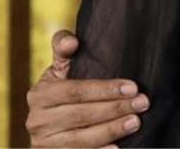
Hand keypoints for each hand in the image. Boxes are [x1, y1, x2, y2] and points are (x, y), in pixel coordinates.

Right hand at [25, 30, 149, 147]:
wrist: (48, 125)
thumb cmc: (62, 91)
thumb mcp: (59, 70)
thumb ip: (63, 50)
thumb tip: (72, 41)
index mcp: (40, 94)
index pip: (76, 91)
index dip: (105, 89)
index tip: (132, 87)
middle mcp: (37, 121)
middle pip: (81, 115)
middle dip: (115, 109)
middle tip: (142, 103)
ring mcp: (43, 144)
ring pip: (81, 139)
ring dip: (111, 130)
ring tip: (135, 122)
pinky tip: (117, 148)